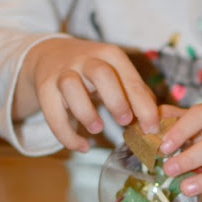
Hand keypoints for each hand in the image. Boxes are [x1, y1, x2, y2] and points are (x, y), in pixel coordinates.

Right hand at [12, 37, 158, 151]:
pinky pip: (52, 112)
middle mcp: (86, 59)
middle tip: (125, 122)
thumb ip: (136, 95)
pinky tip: (82, 147)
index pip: (130, 79)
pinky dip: (66, 134)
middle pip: (102, 74)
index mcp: (110, 56)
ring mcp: (63, 72)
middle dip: (116, 101)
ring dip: (86, 112)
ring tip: (97, 129)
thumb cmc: (93, 72)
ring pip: (71, 86)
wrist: (49, 54)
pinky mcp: (45, 87)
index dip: (143, 106)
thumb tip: (157, 122)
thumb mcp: (116, 75)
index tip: (151, 128)